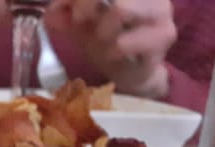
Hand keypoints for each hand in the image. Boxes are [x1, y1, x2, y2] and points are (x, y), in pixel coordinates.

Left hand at [47, 0, 176, 97]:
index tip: (72, 9)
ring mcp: (162, 9)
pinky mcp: (165, 35)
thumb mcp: (77, 22)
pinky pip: (125, 41)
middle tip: (79, 20)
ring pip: (122, 9)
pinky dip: (110, 51)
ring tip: (101, 39)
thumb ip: (62, 13)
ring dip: (102, 29)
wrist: (128, 71)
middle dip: (87, 2)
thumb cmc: (105, 39)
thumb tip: (49, 14)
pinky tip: (112, 54)